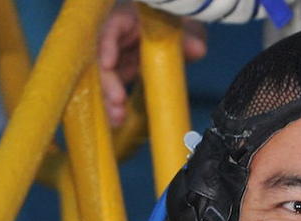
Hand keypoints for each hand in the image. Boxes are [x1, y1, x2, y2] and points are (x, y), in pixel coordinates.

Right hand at [99, 3, 206, 126]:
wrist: (177, 36)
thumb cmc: (176, 27)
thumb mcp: (184, 28)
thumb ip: (189, 37)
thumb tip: (197, 49)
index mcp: (129, 20)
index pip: (111, 28)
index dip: (107, 46)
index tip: (108, 64)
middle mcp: (117, 39)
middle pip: (102, 58)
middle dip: (107, 81)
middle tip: (118, 100)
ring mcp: (116, 58)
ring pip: (105, 78)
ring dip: (108, 98)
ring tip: (118, 117)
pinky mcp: (119, 75)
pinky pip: (111, 91)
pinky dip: (113, 106)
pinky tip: (118, 120)